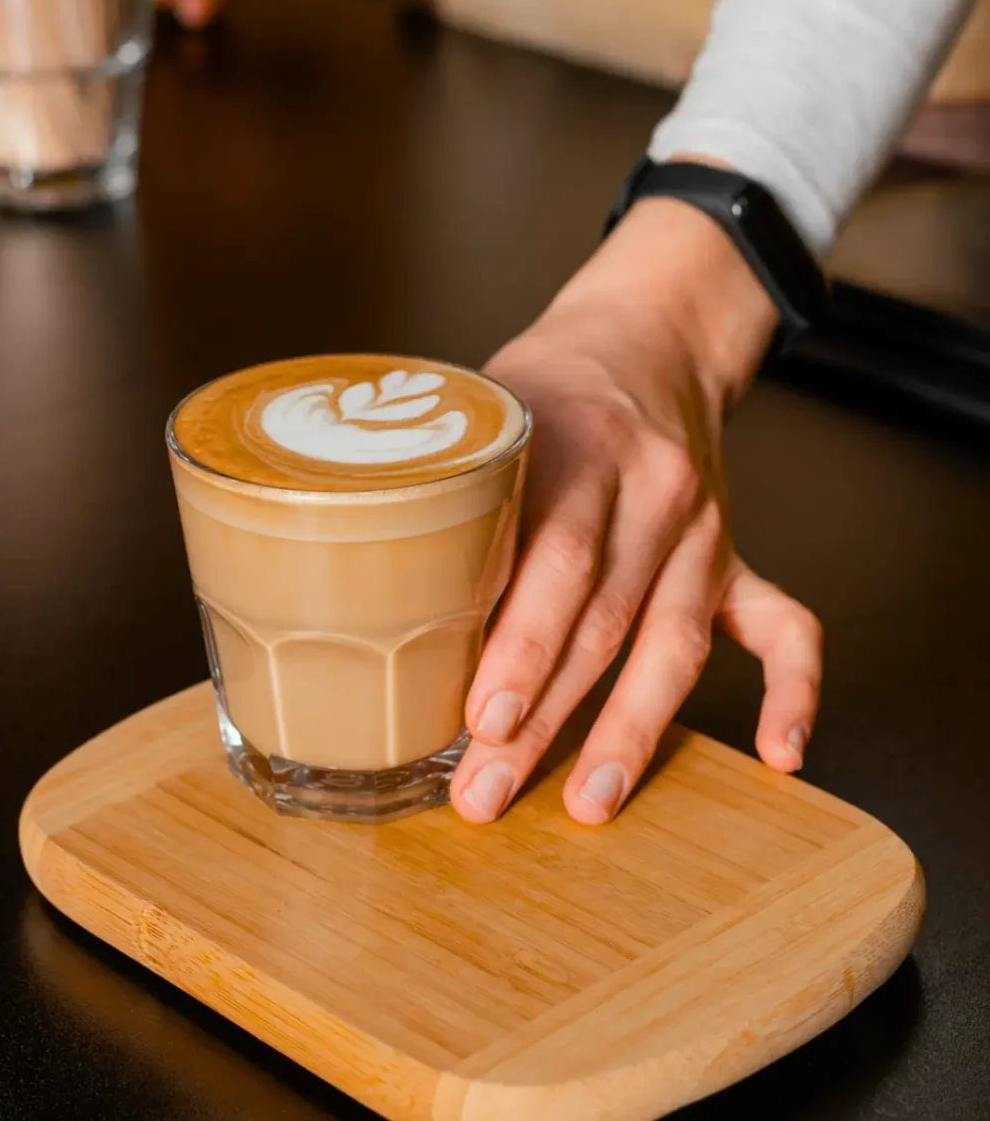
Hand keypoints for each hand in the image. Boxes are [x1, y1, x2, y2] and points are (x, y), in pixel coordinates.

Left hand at [451, 196, 822, 823]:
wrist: (647, 338)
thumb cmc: (547, 382)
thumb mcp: (485, 404)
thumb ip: (437, 482)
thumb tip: (351, 576)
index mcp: (582, 444)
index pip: (555, 558)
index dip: (520, 646)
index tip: (478, 722)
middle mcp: (653, 491)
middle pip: (603, 620)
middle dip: (545, 716)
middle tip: (488, 789)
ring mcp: (701, 530)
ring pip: (672, 642)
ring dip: (628, 731)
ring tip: (589, 802)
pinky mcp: (732, 556)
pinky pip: (782, 624)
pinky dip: (791, 689)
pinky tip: (779, 755)